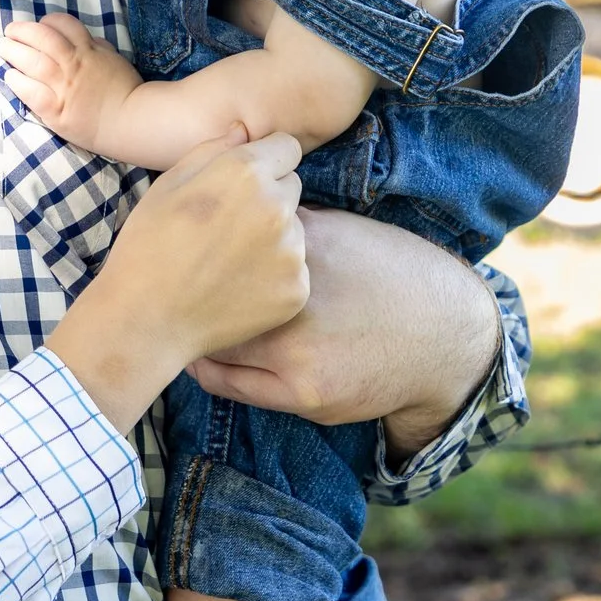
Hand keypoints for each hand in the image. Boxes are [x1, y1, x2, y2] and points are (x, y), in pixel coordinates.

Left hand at [0, 14, 140, 152]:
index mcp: (88, 50)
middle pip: (41, 38)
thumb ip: (97, 47)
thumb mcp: (114, 59)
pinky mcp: (56, 109)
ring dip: (12, 51)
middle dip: (21, 30)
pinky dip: (17, 81)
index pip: (63, 24)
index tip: (39, 27)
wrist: (132, 122)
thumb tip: (84, 39)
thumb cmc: (125, 91)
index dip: (47, 22)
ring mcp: (64, 86)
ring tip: (2, 48)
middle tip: (9, 32)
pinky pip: (31, 92)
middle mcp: (73, 64)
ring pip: (32, 61)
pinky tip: (10, 76)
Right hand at [44, 130, 307, 432]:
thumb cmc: (147, 247)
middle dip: (269, 198)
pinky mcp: (297, 289)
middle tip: (228, 226)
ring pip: (295, 230)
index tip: (242, 183)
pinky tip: (238, 286)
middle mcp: (277, 206)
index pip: (286, 147)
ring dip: (273, 238)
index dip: (263, 162)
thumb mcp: (166, 185)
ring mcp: (291, 251)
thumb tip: (242, 130)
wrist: (146, 320)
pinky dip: (273, 277)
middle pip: (292, 188)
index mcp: (246, 172)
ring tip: (229, 260)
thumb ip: (211, 150)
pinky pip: (294, 269)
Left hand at [186, 207, 497, 450]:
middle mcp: (295, 299)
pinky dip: (210, 370)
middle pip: (209, 298)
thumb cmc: (390, 272)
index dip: (193, 249)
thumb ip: (290, 226)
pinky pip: (234, 386)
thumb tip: (235, 207)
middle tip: (157, 293)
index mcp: (301, 249)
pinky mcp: (304, 393)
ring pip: (216, 346)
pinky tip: (200, 357)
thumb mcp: (343, 232)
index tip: (174, 252)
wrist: (443, 335)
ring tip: (172, 326)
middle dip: (182, 296)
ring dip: (192, 335)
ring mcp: (297, 351)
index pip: (222, 244)